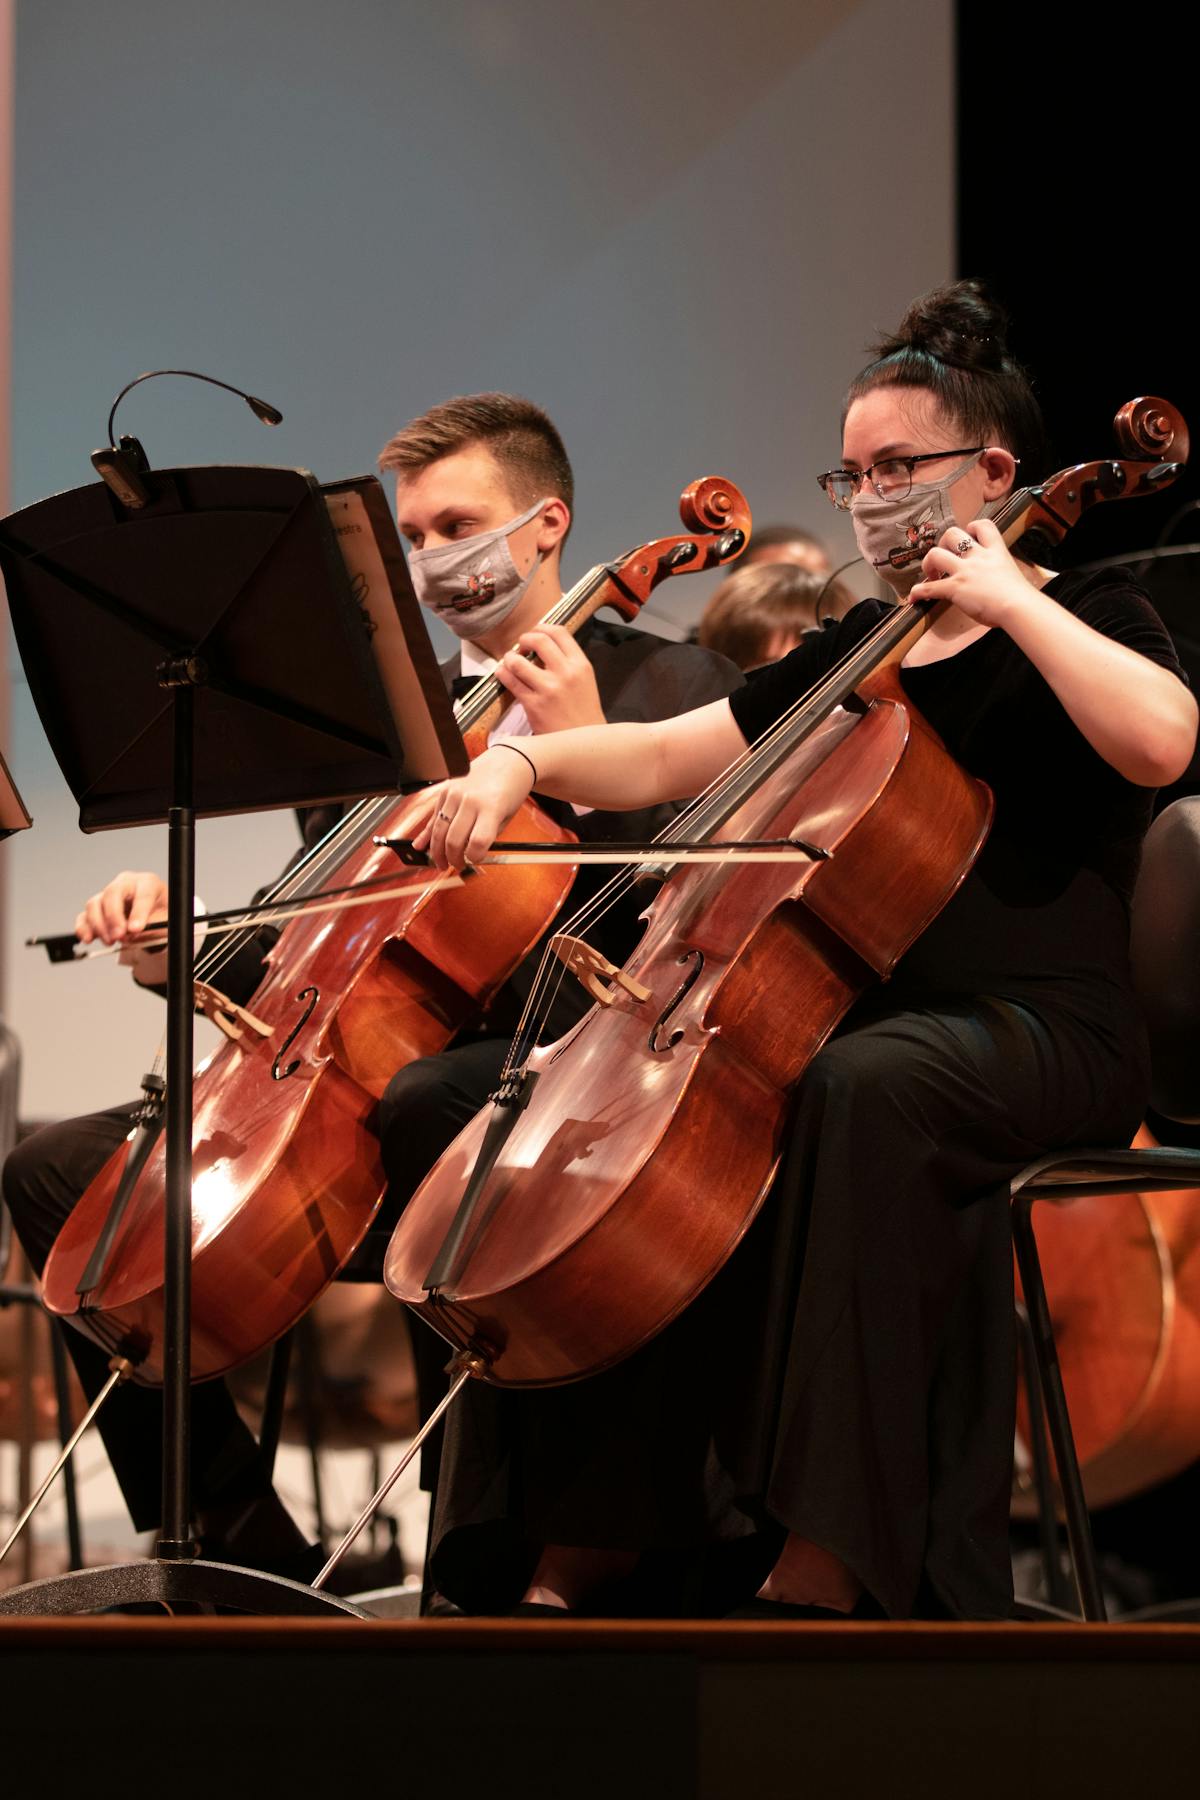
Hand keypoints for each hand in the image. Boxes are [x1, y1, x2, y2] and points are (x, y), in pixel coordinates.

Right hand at [75, 870, 167, 945]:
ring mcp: (108, 895)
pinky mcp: (96, 909)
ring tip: (110, 941)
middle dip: (114, 917)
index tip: (136, 929)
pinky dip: (84, 928)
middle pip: (112, 894)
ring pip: (94, 904)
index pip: (143, 894)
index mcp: (147, 883)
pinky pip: (84, 916)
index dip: (138, 912)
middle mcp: (125, 884)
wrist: (153, 920)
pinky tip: (89, 938)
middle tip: (119, 935)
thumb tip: (133, 931)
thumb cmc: (160, 916)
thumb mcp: (165, 920)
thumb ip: (152, 926)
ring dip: (99, 925)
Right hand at [409, 743, 536, 869]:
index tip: (475, 861)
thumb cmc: (510, 790)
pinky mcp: (445, 789)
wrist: (508, 760)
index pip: (477, 843)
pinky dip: (428, 833)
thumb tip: (467, 855)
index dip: (474, 858)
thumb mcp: (505, 817)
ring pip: (439, 830)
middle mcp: (470, 800)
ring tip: (441, 862)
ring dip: (437, 851)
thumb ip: (487, 836)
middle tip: (456, 865)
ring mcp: (455, 793)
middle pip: (454, 840)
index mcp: (491, 807)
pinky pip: (433, 815)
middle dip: (453, 859)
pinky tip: (421, 845)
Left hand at [495, 625, 604, 731]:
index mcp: (581, 665)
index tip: (535, 632)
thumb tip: (544, 646)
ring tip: (510, 661)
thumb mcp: (584, 681)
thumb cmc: (582, 713)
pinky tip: (503, 673)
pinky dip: (503, 673)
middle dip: (525, 639)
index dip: (542, 627)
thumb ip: (568, 663)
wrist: (582, 743)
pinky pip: (510, 681)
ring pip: (518, 661)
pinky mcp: (533, 704)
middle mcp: (566, 673)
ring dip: (510, 657)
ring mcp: (548, 688)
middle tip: (521, 646)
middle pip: (539, 640)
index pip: (559, 632)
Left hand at [908, 517, 1044, 627]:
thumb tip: (995, 581)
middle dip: (943, 544)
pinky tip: (914, 597)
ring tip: (931, 576)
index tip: (969, 537)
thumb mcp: (1012, 575)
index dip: (972, 527)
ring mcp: (965, 571)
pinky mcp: (956, 587)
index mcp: (996, 551)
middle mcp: (978, 556)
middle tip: (945, 560)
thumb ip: (999, 571)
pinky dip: (918, 591)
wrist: (1019, 607)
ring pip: (935, 554)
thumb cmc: (1021, 597)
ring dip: (928, 563)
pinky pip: (929, 587)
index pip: (983, 525)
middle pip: (952, 533)